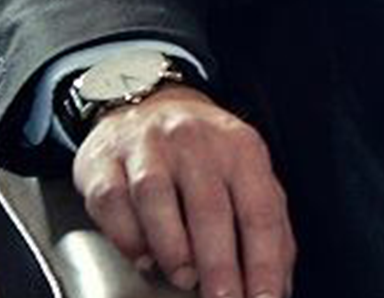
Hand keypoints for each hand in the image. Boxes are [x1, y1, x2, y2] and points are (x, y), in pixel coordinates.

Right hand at [72, 87, 293, 297]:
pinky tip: (142, 258)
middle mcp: (197, 143)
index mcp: (242, 149)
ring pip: (158, 200)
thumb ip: (265, 223)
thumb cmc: (202, 152)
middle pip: (211, 208)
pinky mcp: (105, 162)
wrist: (144, 103)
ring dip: (173, 248)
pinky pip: (114, 203)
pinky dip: (128, 236)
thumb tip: (278, 283)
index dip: (264, 260)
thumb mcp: (244, 172)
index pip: (260, 209)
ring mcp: (148, 149)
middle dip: (220, 265)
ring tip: (185, 279)